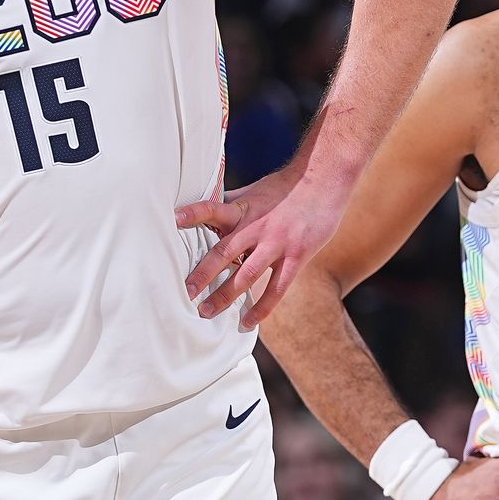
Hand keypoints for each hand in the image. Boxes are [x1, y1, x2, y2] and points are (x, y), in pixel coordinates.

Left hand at [175, 166, 347, 329]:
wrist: (325, 178)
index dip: (193, 213)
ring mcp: (277, 243)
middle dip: (202, 274)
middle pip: (224, 252)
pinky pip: (276, 288)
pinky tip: (247, 321)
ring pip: (246, 275)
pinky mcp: (296, 256)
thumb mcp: (255, 191)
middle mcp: (257, 227)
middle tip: (185, 293)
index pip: (213, 208)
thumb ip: (233, 204)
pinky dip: (261, 307)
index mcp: (244, 209)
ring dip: (225, 295)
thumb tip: (209, 208)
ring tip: (205, 312)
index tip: (172, 219)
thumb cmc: (287, 186)